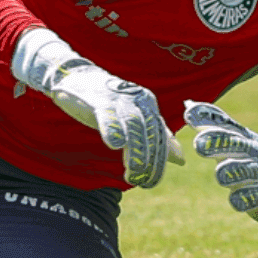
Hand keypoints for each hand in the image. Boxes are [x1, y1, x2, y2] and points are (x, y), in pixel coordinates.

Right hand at [12, 28, 181, 186]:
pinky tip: (115, 145)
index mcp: (149, 105)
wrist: (77, 76)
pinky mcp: (100, 99)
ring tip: (132, 173)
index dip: (158, 161)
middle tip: (142, 181)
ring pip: (134, 127)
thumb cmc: (107, 100)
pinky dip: (114, 129)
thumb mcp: (135, 117)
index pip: (159, 137)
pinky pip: (109, 115)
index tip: (152, 181)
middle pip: (149, 134)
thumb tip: (181, 160)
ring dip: (135, 152)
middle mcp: (139, 100)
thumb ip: (155, 135)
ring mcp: (120, 99)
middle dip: (148, 161)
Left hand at [183, 100, 257, 243]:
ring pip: (243, 169)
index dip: (207, 117)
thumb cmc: (249, 164)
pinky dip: (242, 199)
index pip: (225, 123)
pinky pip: (252, 197)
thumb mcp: (234, 144)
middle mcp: (256, 151)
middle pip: (236, 143)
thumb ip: (213, 126)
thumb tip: (188, 104)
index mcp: (245, 137)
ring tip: (221, 175)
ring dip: (229, 172)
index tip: (188, 114)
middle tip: (198, 144)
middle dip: (217, 142)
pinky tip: (235, 199)